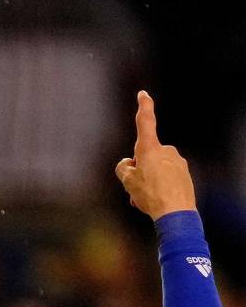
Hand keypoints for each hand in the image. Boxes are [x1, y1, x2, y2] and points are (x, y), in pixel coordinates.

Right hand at [115, 91, 196, 221]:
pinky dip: (158, 187)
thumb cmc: (150, 195)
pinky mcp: (184, 173)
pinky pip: (166, 177)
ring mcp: (177, 161)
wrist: (176, 211)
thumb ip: (123, 168)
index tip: (143, 94)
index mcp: (150, 149)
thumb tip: (128, 164)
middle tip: (135, 187)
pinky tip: (156, 200)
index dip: (144, 107)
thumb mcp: (127, 181)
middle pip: (145, 156)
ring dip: (147, 180)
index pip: (146, 123)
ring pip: (155, 168)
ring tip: (145, 198)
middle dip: (138, 169)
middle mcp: (166, 151)